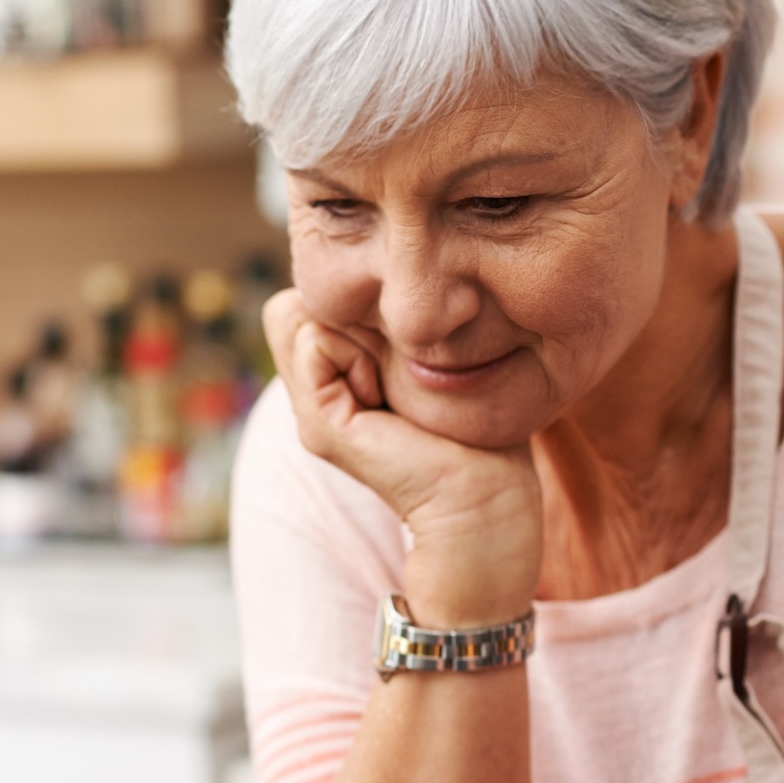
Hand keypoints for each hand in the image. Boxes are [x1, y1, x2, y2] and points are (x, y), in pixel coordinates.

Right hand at [262, 290, 540, 627]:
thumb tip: (357, 280)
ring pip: (300, 315)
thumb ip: (388, 325)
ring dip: (356, 332)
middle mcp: (316, 393)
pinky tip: (384, 393)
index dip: (360, 304)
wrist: (484, 501)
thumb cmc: (478, 428)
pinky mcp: (318, 425)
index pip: (312, 297)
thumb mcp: (432, 355)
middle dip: (353, 314)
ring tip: (393, 383)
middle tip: (400, 366)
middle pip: (299, 304)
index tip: (410, 350)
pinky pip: (312, 339)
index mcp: (339, 376)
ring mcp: (311, 411)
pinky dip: (354, 351)